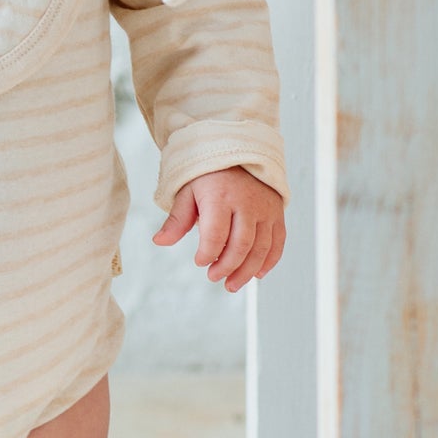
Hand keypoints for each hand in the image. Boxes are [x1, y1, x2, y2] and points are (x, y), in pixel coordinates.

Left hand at [153, 165, 285, 292]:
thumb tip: (160, 241)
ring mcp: (265, 209)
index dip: (207, 253)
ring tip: (232, 284)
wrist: (239, 153)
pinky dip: (269, 261)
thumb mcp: (187, 191)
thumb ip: (177, 219)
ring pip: (261, 247)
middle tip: (214, 277)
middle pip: (241, 244)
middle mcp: (247, 203)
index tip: (199, 262)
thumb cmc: (209, 175)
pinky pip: (278, 242)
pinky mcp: (277, 213)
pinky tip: (257, 274)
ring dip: (247, 271)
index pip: (215, 234)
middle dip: (227, 266)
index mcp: (220, 196)